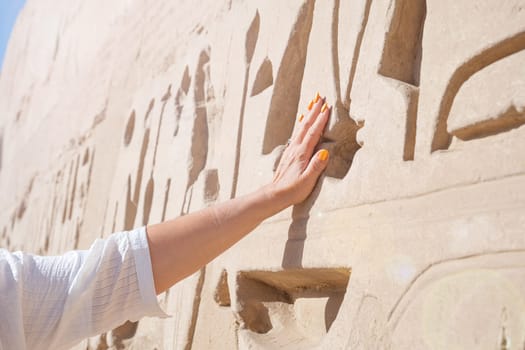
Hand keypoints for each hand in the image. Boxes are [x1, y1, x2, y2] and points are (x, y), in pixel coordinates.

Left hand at [267, 93, 329, 207]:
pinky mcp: (289, 153)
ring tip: (312, 103)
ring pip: (300, 127)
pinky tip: (301, 121)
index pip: (314, 133)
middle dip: (314, 111)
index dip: (321, 120)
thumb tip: (325, 151)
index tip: (327, 107)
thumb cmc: (293, 190)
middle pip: (306, 125)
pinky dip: (300, 124)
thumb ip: (316, 166)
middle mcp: (295, 148)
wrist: (275, 194)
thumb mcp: (308, 180)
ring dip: (307, 114)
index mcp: (302, 153)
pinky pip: (296, 134)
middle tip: (320, 97)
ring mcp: (291, 150)